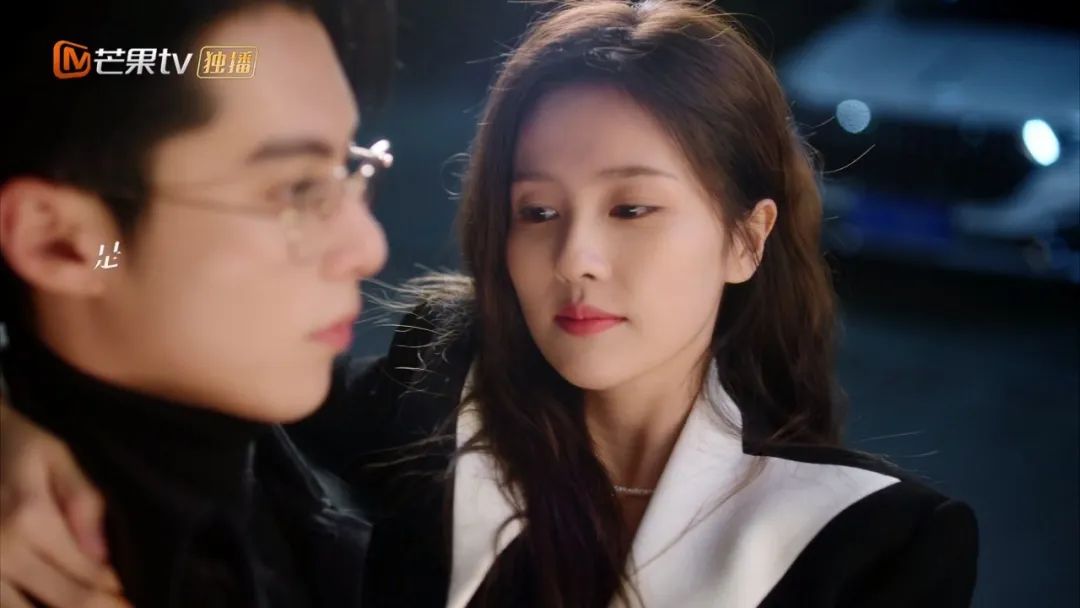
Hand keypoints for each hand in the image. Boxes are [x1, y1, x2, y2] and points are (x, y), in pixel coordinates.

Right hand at [0, 402, 128, 606]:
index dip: (115, 597)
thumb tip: (102, 556)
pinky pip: (3, 606)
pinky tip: (49, 606)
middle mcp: (1, 551)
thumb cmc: (15, 448)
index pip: (87, 575)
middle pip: (63, 602)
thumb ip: (81, 500)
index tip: (133, 604)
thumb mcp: (55, 456)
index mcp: (29, 519)